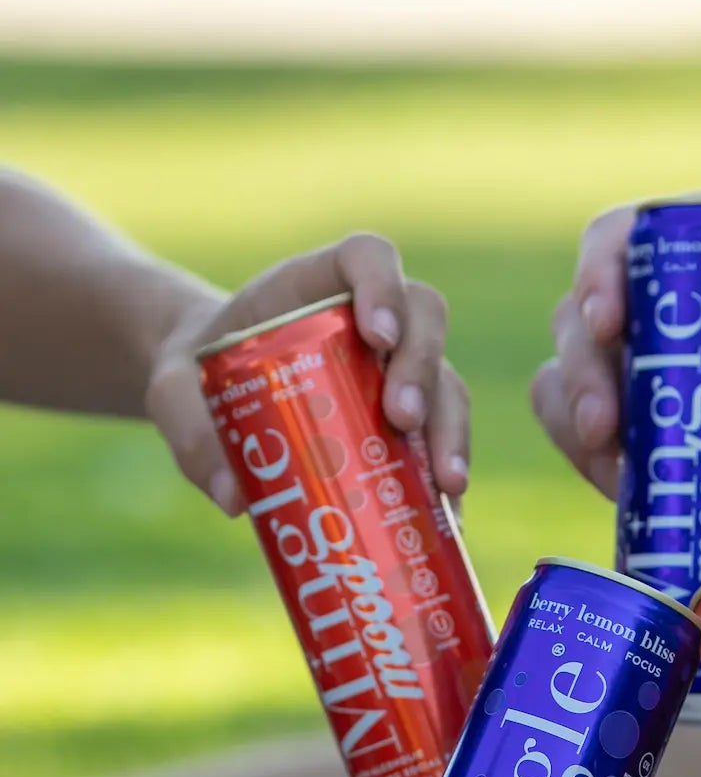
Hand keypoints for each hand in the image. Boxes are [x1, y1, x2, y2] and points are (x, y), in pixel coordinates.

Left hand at [146, 234, 468, 515]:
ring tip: (446, 486)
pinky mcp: (403, 421)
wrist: (210, 397)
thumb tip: (236, 499)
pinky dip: (444, 476)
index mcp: (314, 285)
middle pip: (424, 319)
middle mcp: (368, 321)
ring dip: (451, 430)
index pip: (366, 258)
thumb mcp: (173, 392)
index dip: (383, 286)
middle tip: (402, 421)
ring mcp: (393, 371)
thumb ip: (188, 431)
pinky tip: (446, 518)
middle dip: (423, 369)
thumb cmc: (198, 376)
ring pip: (445, 381)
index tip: (377, 335)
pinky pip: (440, 439)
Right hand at [530, 203, 700, 505]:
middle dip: (580, 375)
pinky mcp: (655, 432)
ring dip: (573, 425)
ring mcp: (651, 371)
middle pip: (580, 323)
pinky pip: (595, 444)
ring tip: (610, 470)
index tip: (608, 323)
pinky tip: (620, 494)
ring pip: (571, 385)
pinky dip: (593, 467)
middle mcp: (661, 305)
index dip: (595, 274)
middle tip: (606, 429)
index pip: (620, 240)